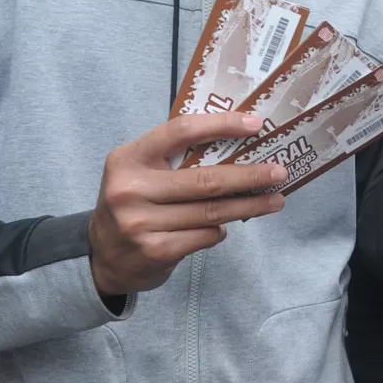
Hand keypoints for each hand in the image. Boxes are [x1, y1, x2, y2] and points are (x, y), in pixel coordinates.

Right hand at [88, 113, 289, 298]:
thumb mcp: (141, 172)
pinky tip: (226, 226)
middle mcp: (131, 189)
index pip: (181, 131)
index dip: (222, 125)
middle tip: (280, 172)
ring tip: (275, 200)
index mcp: (128, 158)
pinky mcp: (155, 250)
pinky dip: (220, 230)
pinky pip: (205, 235)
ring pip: (211, 211)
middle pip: (206, 179)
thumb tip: (240, 142)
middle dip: (250, 176)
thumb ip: (176, 157)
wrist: (102, 258)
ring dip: (249, 206)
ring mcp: (140, 222)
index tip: (256, 124)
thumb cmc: (134, 204)